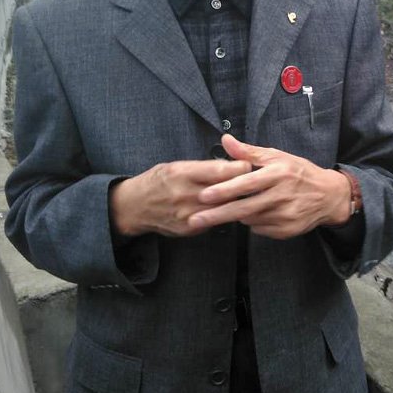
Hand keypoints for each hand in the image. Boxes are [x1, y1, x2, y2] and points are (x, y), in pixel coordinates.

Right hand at [109, 156, 253, 237]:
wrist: (135, 206)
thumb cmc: (158, 180)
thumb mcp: (176, 165)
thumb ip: (202, 167)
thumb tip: (230, 163)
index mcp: (182, 174)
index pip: (219, 171)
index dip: (239, 167)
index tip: (249, 164)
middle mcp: (185, 195)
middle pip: (225, 191)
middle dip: (243, 185)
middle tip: (257, 180)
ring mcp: (188, 215)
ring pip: (223, 208)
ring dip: (237, 201)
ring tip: (249, 194)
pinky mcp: (190, 229)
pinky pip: (214, 220)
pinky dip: (224, 213)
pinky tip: (232, 208)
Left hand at [187, 134, 351, 239]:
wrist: (329, 195)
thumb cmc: (299, 172)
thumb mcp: (277, 156)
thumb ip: (249, 152)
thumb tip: (225, 139)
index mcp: (278, 173)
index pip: (247, 183)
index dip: (224, 190)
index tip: (204, 195)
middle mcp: (282, 195)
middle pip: (244, 208)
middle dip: (218, 214)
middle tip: (195, 219)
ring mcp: (286, 215)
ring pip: (250, 219)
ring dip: (236, 216)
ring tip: (226, 210)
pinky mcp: (287, 230)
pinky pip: (260, 229)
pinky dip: (253, 223)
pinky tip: (256, 214)